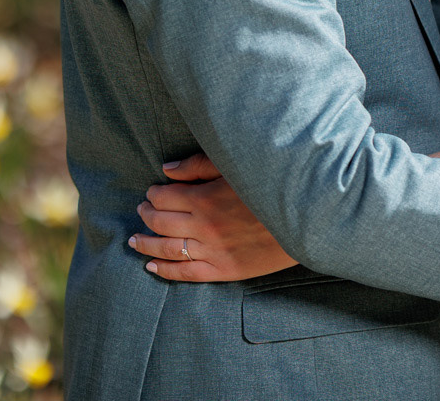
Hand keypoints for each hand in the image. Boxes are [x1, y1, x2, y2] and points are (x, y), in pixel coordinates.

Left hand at [129, 153, 298, 282]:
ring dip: (146, 244)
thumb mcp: (234, 166)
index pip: (165, 197)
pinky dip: (166, 271)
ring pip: (167, 250)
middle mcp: (203, 227)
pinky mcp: (225, 270)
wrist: (304, 219)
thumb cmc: (270, 186)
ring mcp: (213, 251)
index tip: (152, 192)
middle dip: (146, 215)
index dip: (154, 194)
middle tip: (141, 211)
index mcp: (204, 198)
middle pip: (161, 223)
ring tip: (134, 240)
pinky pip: (187, 273)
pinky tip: (151, 266)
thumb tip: (167, 169)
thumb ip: (198, 165)